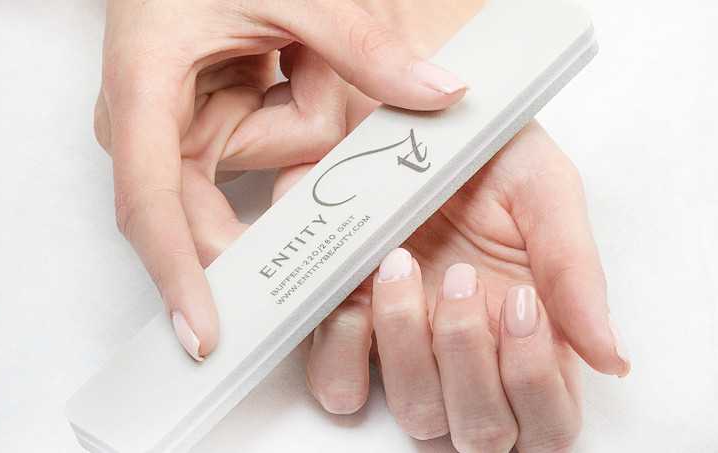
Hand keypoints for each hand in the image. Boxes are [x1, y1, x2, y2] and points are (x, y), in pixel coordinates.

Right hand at [93, 0, 465, 359]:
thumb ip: (363, 43)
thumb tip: (440, 92)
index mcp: (145, 89)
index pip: (152, 203)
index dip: (177, 273)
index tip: (206, 332)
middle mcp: (145, 122)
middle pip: (198, 209)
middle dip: (264, 208)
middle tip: (326, 219)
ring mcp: (171, 125)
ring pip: (243, 173)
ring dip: (288, 118)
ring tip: (284, 53)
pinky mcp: (200, 121)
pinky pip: (253, 147)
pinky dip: (285, 114)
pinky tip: (280, 60)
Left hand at [295, 121, 630, 451]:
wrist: (402, 111)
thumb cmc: (480, 148)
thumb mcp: (540, 189)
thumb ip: (574, 269)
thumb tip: (611, 357)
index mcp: (523, 327)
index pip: (546, 419)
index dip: (536, 385)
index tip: (522, 305)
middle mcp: (465, 349)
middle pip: (479, 430)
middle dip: (469, 359)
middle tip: (463, 277)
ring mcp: (403, 344)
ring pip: (414, 413)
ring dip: (409, 348)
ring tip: (401, 264)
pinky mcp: (344, 325)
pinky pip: (339, 384)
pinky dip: (345, 348)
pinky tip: (356, 289)